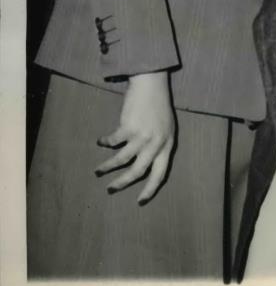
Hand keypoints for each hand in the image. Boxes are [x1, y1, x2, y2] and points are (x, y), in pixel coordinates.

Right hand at [95, 71, 175, 203]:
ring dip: (108, 167)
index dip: (150, 189)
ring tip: (98, 171)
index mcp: (167, 145)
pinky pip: (113, 142)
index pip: (160, 174)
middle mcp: (156, 143)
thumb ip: (159, 145)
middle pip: (138, 172)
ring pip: (122, 160)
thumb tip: (147, 164)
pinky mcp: (128, 127)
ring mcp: (142, 135)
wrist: (152, 84)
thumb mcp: (166, 127)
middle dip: (123, 183)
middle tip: (110, 189)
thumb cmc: (158, 105)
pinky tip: (100, 142)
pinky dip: (105, 143)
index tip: (140, 201)